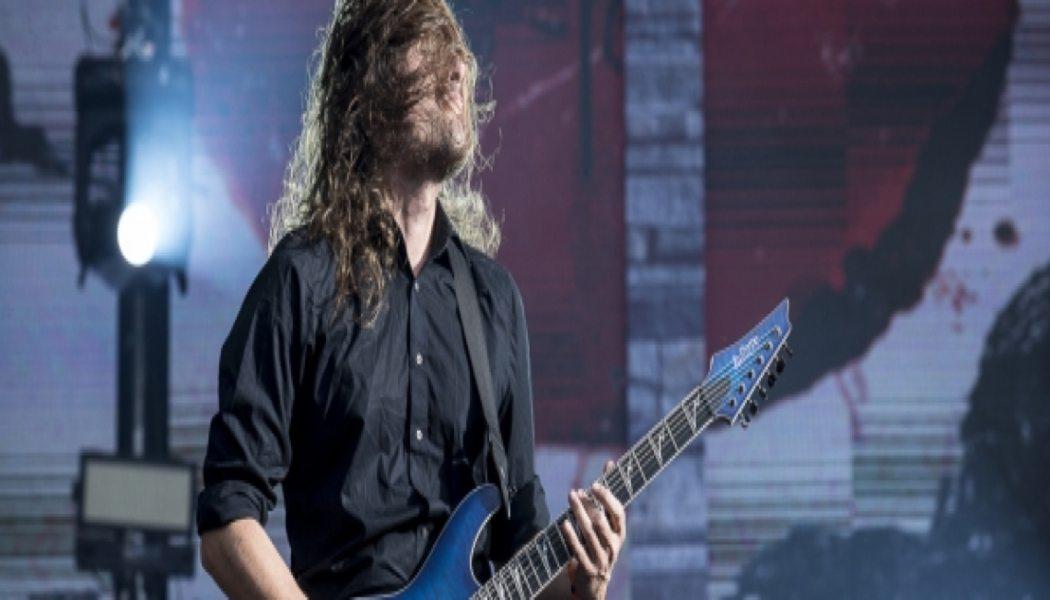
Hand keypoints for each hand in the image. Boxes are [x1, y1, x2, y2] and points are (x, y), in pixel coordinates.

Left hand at [560, 461, 625, 599]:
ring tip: (571, 497)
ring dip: (578, 514)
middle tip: (578, 490)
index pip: (618, 513)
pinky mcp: (588, 567)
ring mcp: (601, 557)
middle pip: (601, 522)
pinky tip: (563, 522)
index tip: (595, 484)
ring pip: (589, 533)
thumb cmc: (601, 542)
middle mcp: (613, 545)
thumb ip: (606, 496)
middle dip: (589, 505)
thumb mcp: (607, 523)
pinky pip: (578, 549)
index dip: (607, 498)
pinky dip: (571, 535)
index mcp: (620, 533)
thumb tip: (609, 463)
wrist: (597, 581)